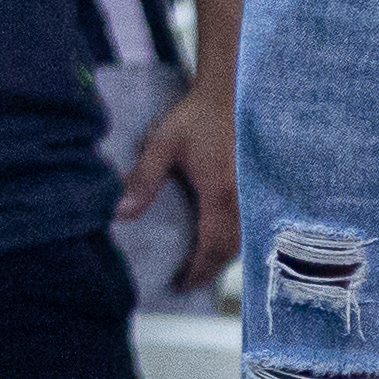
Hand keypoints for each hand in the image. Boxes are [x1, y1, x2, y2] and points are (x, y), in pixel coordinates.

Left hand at [120, 71, 241, 288]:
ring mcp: (255, 195)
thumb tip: (121, 212)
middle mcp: (244, 200)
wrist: (231, 94)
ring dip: (223, 257)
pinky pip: (250, 225)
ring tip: (200, 266)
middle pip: (230, 251)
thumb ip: (143, 179)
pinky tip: (220, 241)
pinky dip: (235, 240)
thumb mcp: (163, 145)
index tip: (180, 284)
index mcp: (220, 195)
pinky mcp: (258, 188)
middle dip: (209, 270)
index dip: (197, 270)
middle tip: (187, 282)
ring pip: (244, 240)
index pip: (211, 246)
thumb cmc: (196, 118)